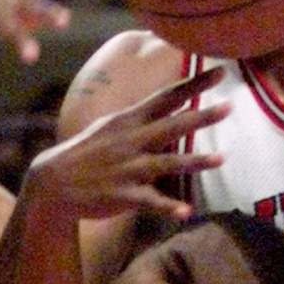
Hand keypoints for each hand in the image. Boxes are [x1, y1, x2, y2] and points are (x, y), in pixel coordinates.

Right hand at [26, 67, 227, 220]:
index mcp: (129, 122)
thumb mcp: (111, 127)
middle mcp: (131, 141)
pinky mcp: (123, 195)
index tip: (221, 71)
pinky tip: (187, 212)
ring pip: (166, 163)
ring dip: (194, 161)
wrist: (53, 182)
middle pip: (171, 126)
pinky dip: (169, 208)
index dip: (193, 83)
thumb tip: (170, 101)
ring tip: (221, 159)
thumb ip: (142, 117)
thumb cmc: (87, 152)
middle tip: (230, 107)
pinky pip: (150, 202)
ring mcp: (127, 168)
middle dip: (200, 116)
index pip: (166, 97)